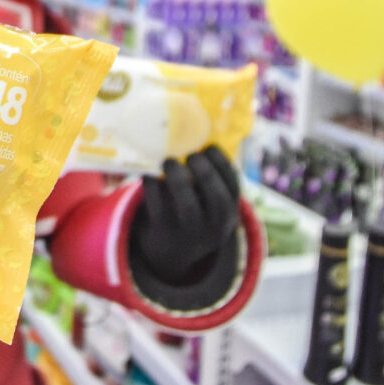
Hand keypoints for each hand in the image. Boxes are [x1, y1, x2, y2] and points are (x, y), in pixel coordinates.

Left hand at [129, 145, 242, 286]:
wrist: (172, 252)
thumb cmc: (193, 212)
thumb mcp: (208, 203)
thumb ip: (208, 177)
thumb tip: (196, 132)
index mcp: (229, 212)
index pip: (234, 186)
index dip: (222, 163)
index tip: (209, 146)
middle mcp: (214, 226)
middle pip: (216, 198)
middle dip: (205, 172)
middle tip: (191, 155)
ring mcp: (189, 232)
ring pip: (187, 205)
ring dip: (178, 178)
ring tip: (169, 161)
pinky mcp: (163, 232)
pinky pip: (158, 206)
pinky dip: (152, 185)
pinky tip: (150, 174)